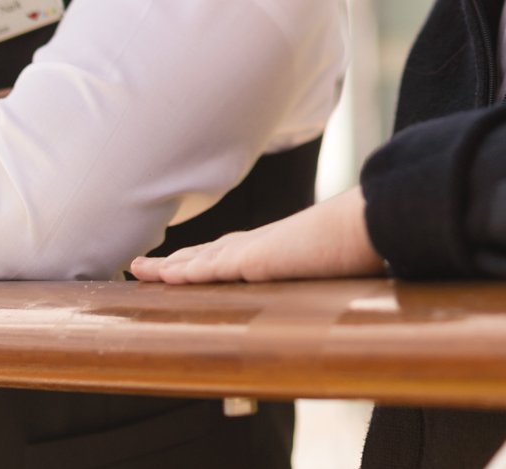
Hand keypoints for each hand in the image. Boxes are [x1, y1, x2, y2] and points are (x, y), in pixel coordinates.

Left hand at [130, 187, 385, 283]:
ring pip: (199, 259)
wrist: (368, 225)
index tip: (188, 262)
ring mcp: (254, 250)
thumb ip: (328, 272)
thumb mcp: (338, 266)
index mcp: (278, 247)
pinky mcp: (252, 259)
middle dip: (177, 261)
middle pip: (207, 252)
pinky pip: (209, 267)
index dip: (207, 257)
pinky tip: (162, 276)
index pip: (234, 252)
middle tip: (147, 267)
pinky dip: (184, 272)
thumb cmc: (363, 244)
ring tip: (137, 270)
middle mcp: (260, 244)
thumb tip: (347, 280)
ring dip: (168, 266)